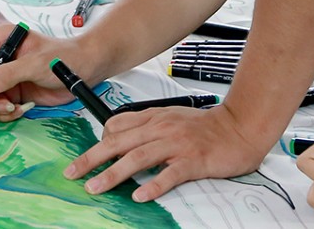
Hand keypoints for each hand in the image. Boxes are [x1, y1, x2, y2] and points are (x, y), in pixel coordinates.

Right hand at [0, 23, 84, 121]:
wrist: (85, 70)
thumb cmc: (63, 57)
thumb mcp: (35, 65)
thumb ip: (8, 74)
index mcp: (2, 40)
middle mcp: (1, 57)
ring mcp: (6, 76)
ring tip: (13, 109)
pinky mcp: (14, 91)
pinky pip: (0, 106)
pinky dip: (7, 112)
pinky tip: (22, 109)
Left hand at [64, 103, 266, 202]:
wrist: (240, 127)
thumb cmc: (206, 126)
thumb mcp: (172, 116)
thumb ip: (148, 124)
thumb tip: (121, 135)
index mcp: (154, 117)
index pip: (117, 125)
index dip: (100, 142)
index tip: (88, 158)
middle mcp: (161, 128)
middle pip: (119, 141)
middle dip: (93, 157)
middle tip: (74, 172)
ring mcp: (177, 144)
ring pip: (138, 157)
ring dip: (114, 173)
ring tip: (96, 187)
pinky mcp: (193, 160)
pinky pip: (170, 174)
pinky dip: (153, 185)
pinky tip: (140, 195)